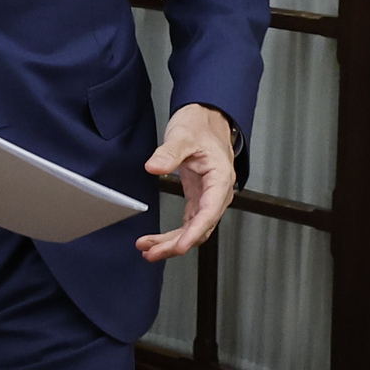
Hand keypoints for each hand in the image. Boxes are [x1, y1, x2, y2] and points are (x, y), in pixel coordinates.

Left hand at [136, 104, 236, 262]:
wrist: (206, 117)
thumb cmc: (200, 125)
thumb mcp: (182, 135)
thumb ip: (168, 153)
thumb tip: (153, 167)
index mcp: (220, 179)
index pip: (209, 212)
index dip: (195, 232)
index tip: (181, 246)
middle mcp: (217, 192)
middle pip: (200, 227)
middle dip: (177, 243)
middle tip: (152, 252)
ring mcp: (208, 196)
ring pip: (194, 228)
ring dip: (173, 242)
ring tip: (148, 250)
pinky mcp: (198, 196)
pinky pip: (189, 221)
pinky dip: (174, 233)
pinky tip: (159, 240)